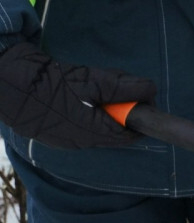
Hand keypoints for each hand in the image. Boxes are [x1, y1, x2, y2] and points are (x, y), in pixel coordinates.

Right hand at [0, 42, 155, 148]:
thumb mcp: (93, 80)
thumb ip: (125, 87)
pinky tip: (76, 94)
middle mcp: (82, 142)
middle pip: (114, 131)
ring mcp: (66, 140)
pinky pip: (80, 126)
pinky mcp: (53, 134)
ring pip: (97, 127)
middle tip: (118, 88)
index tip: (142, 100)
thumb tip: (151, 90)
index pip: (130, 135)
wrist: (5, 82)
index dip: (139, 118)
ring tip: (94, 88)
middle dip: (120, 111)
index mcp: (94, 132)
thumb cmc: (51, 82)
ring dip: (103, 110)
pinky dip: (86, 112)